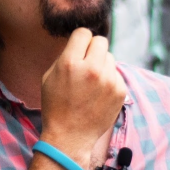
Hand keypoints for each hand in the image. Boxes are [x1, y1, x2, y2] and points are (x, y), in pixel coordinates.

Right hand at [40, 29, 126, 168]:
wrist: (70, 137)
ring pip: (110, 57)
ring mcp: (108, 80)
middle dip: (93, 49)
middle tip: (86, 63)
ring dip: (101, 65)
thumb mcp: (49, 77)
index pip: (84, 33)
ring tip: (91, 83)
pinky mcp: (120, 91)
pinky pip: (116, 74)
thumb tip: (82, 42)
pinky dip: (109, 80)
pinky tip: (98, 95)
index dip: (80, 40)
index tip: (78, 49)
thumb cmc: (56, 106)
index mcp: (70, 63)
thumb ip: (66, 56)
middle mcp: (91, 69)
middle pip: (101, 41)